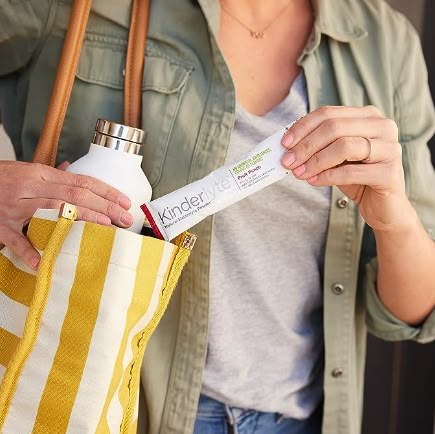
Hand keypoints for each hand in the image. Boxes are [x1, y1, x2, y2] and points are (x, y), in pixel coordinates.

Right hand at [0, 161, 132, 268]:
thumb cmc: (2, 178)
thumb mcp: (28, 171)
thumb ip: (52, 175)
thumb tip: (72, 170)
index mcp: (41, 174)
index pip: (81, 181)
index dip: (106, 191)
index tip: (125, 201)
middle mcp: (31, 188)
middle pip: (75, 195)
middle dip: (104, 206)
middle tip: (125, 218)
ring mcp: (16, 207)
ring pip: (54, 211)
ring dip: (82, 219)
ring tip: (105, 227)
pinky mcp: (0, 226)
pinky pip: (16, 240)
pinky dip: (30, 251)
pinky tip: (45, 263)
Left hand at [280, 106, 410, 231]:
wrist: (383, 206)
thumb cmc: (356, 177)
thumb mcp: (335, 157)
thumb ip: (318, 145)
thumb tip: (287, 144)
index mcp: (367, 116)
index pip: (328, 113)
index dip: (303, 127)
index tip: (284, 143)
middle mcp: (383, 126)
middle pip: (334, 127)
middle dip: (306, 145)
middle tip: (287, 161)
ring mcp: (390, 148)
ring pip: (344, 146)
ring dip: (315, 161)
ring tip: (298, 173)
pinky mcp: (390, 173)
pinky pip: (351, 172)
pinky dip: (327, 177)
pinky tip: (313, 182)